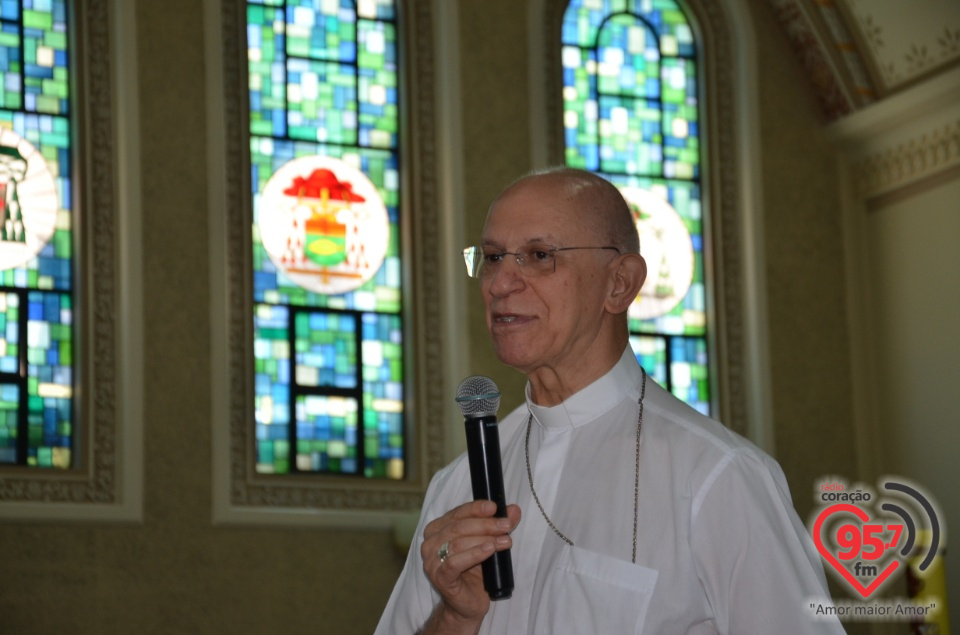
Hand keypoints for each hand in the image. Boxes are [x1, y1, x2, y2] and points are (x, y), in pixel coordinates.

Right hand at [419, 500, 520, 631]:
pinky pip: (455, 562)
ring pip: (458, 543)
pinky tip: (489, 550)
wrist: (467, 603)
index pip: (457, 513)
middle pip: (458, 527)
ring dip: (485, 539)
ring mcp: (432, 561)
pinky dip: (474, 554)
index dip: (476, 508)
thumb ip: (498, 526)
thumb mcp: (488, 544)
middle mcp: (430, 543)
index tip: (494, 507)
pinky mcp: (439, 578)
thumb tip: (514, 510)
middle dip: (485, 524)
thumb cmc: (474, 572)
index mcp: (437, 529)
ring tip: (505, 540)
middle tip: (506, 525)